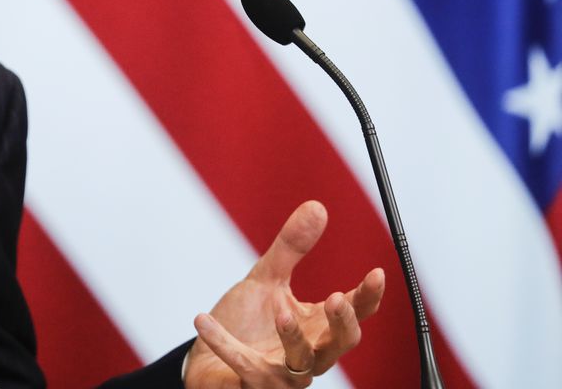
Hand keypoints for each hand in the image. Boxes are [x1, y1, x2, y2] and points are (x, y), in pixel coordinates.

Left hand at [184, 201, 383, 387]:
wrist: (208, 360)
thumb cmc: (246, 324)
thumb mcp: (267, 280)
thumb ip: (291, 248)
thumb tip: (317, 207)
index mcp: (316, 326)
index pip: (353, 313)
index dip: (367, 296)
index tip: (376, 273)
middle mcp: (308, 354)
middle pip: (340, 344)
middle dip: (342, 323)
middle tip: (335, 298)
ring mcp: (283, 375)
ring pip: (302, 362)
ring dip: (293, 338)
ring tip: (280, 311)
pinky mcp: (254, 384)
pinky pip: (244, 366)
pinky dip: (224, 344)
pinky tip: (202, 320)